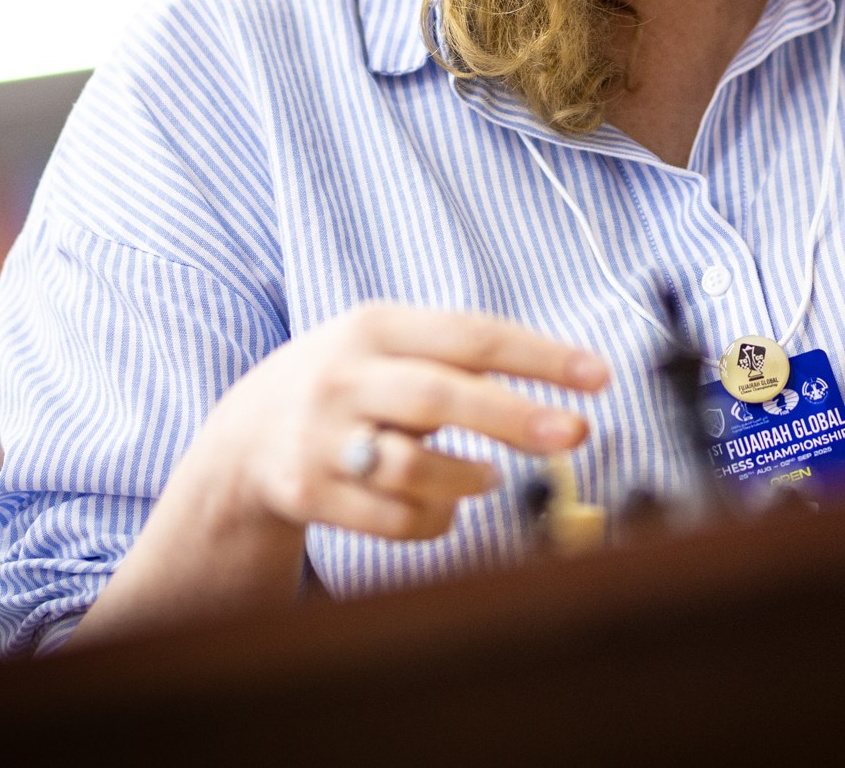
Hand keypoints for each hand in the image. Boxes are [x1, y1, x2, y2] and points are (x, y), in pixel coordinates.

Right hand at [190, 302, 609, 542]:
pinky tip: (446, 505)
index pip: (471, 335)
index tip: (599, 376)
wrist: (245, 436)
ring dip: (469, 476)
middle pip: (444, 396)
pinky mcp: (307, 491)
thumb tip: (562, 382)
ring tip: (490, 476)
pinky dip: (434, 518)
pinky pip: (391, 517)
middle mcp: (343, 375)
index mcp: (374, 325)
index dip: (540, 355)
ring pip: (415, 465)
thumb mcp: (387, 347)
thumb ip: (458, 359)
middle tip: (574, 433)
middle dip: (516, 416)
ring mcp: (320, 435)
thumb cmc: (349, 386)